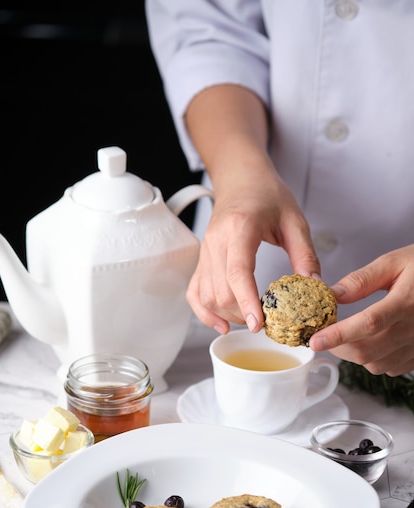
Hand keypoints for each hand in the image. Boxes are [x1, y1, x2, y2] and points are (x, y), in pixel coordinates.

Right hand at [184, 84, 319, 333]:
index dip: (246, 301)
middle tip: (268, 322)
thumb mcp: (295, 221)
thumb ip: (306, 255)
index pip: (238, 272)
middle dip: (242, 314)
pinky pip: (195, 292)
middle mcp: (216, 241)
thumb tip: (315, 288)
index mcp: (240, 228)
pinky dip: (205, 312)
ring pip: (206, 296)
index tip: (258, 324)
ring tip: (251, 320)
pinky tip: (222, 325)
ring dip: (227, 315)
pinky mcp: (202, 260)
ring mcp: (205, 252)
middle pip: (220, 291)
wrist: (241, 178)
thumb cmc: (268, 195)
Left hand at [310, 245, 413, 375]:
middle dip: (338, 348)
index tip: (315, 340)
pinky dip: (374, 359)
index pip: (367, 324)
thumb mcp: (395, 262)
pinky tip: (371, 342)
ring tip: (347, 337)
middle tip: (324, 336)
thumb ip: (362, 280)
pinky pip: (391, 368)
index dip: (338, 336)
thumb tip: (333, 294)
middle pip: (367, 351)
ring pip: (377, 364)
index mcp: (406, 302)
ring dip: (354, 355)